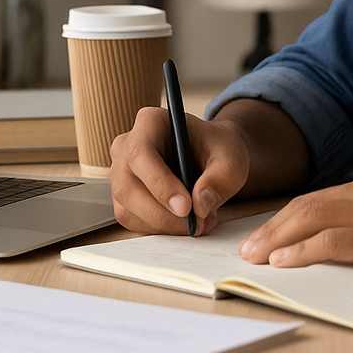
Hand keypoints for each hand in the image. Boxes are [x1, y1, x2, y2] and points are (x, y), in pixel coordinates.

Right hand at [108, 106, 249, 235]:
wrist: (211, 156)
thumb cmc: (217, 149)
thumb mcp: (232, 158)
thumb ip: (220, 178)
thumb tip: (199, 204)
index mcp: (150, 123)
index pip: (141, 154)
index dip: (160, 184)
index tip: (186, 207)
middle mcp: (127, 145)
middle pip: (128, 187)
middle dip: (162, 214)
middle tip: (196, 224)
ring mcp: (120, 173)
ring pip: (128, 209)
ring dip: (164, 224)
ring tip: (199, 221)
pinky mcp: (123, 197)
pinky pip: (132, 221)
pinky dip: (159, 229)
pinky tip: (184, 222)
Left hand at [236, 164, 352, 282]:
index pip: (327, 194)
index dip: (293, 213)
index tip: (272, 230)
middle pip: (311, 204)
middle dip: (274, 225)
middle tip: (248, 244)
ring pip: (313, 220)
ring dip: (278, 239)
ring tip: (255, 255)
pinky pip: (334, 244)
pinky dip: (302, 251)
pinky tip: (285, 261)